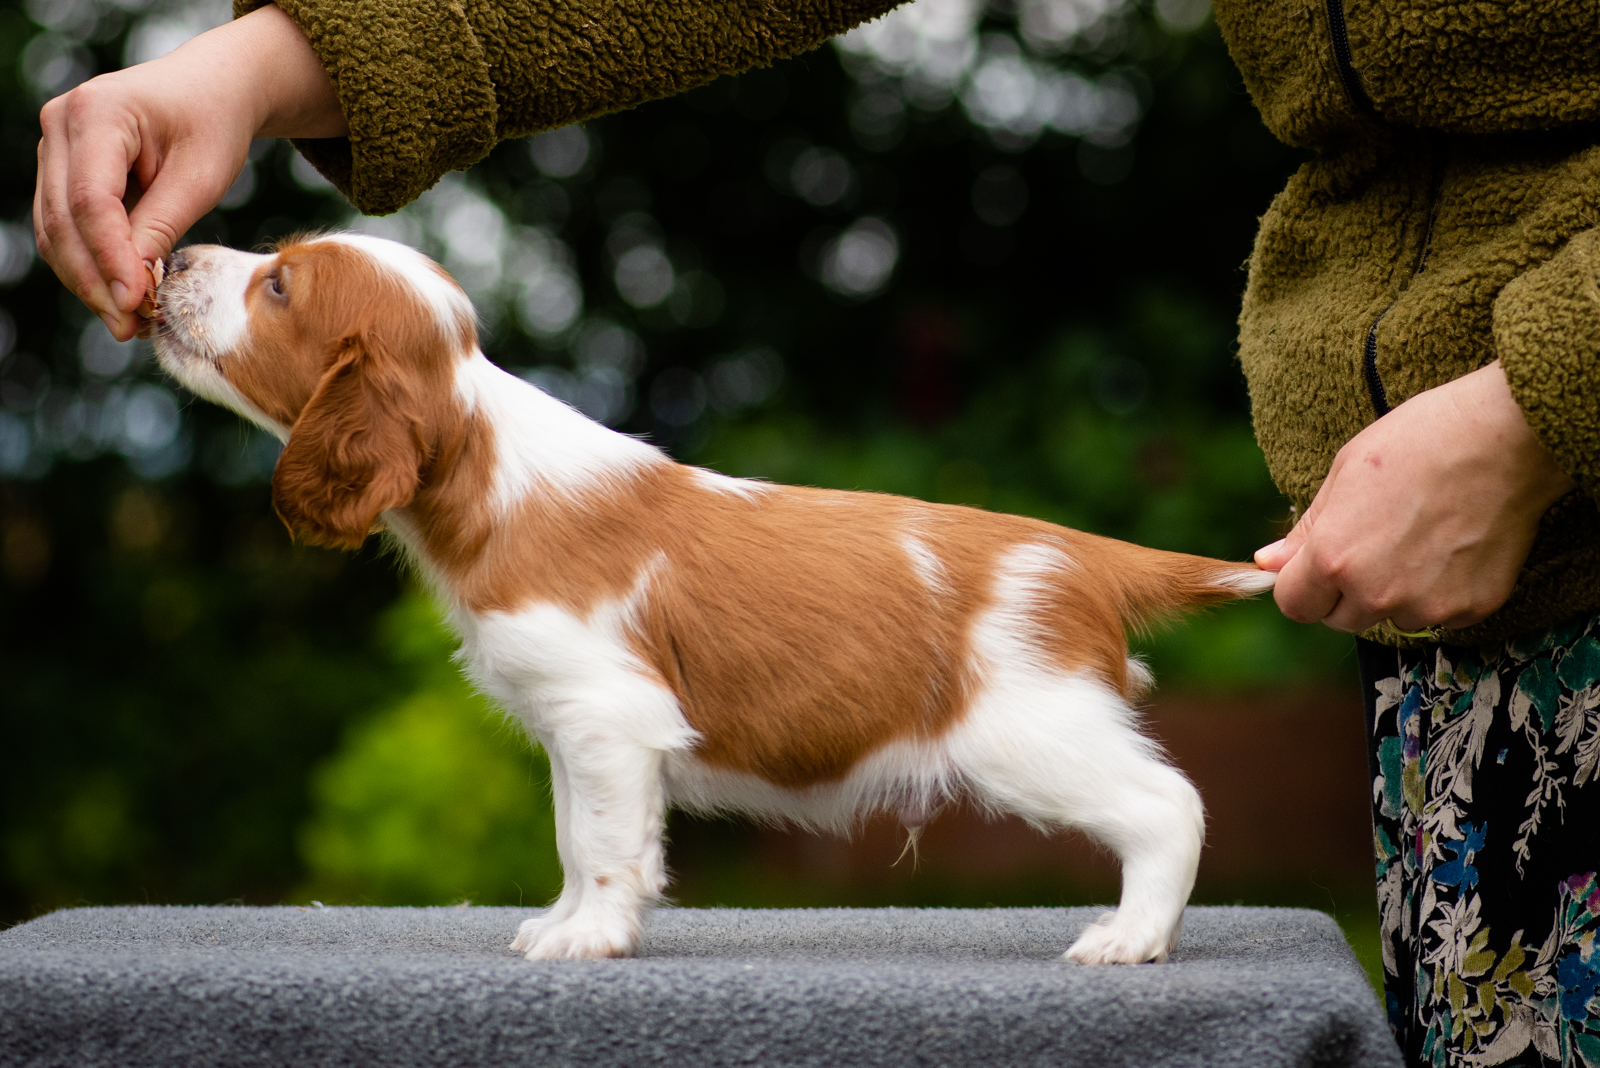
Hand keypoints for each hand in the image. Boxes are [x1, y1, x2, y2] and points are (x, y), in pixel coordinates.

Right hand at [34, 4, 345, 340]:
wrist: (211, 88)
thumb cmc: (213, 124)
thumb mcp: (201, 176)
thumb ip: (163, 224)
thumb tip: (132, 284)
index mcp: (98, 112)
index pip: (90, 200)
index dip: (109, 258)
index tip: (136, 303)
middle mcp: (61, 123)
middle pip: (61, 219)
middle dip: (94, 280)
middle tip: (129, 327)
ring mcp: (55, 145)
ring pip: (54, 228)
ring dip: (87, 280)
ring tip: (129, 322)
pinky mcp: (61, 167)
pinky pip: (64, 225)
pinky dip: (89, 263)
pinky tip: (122, 296)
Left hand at [1254, 362, 1575, 632]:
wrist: (1507, 437)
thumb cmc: (1419, 442)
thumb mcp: (1344, 473)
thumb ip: (1306, 530)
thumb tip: (1268, 562)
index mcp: (1333, 559)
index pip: (1294, 606)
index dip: (1302, 586)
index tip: (1316, 567)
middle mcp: (1375, 593)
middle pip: (1340, 619)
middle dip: (1345, 592)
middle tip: (1373, 543)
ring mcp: (1426, 605)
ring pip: (1390, 619)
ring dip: (1394, 594)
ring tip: (1419, 538)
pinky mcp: (1470, 608)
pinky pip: (1438, 615)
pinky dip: (1439, 592)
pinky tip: (1452, 546)